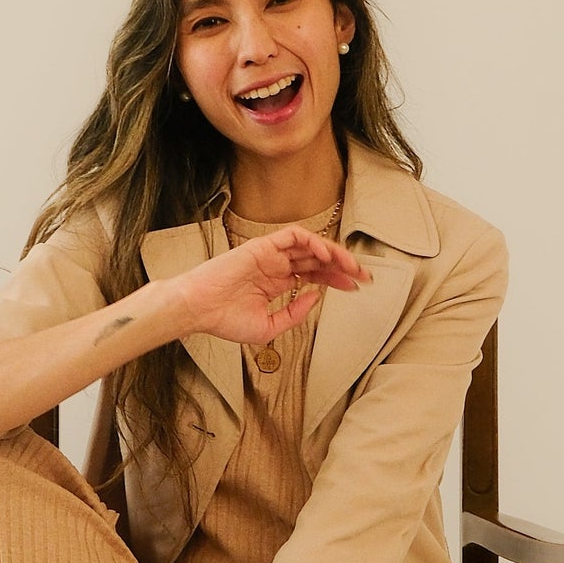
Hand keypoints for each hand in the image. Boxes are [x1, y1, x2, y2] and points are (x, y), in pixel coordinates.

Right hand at [176, 227, 371, 349]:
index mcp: (277, 282)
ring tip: (350, 264)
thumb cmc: (225, 319)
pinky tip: (324, 254)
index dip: (337, 278)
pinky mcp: (261, 246)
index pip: (314, 274)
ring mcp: (269, 254)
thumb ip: (295, 313)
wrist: (199, 310)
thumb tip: (316, 296)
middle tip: (364, 274)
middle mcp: (276, 266)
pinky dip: (311, 241)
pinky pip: (292, 236)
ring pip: (309, 245)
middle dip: (343, 265)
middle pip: (317, 259)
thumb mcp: (269, 326)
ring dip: (332, 252)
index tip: (357, 287)